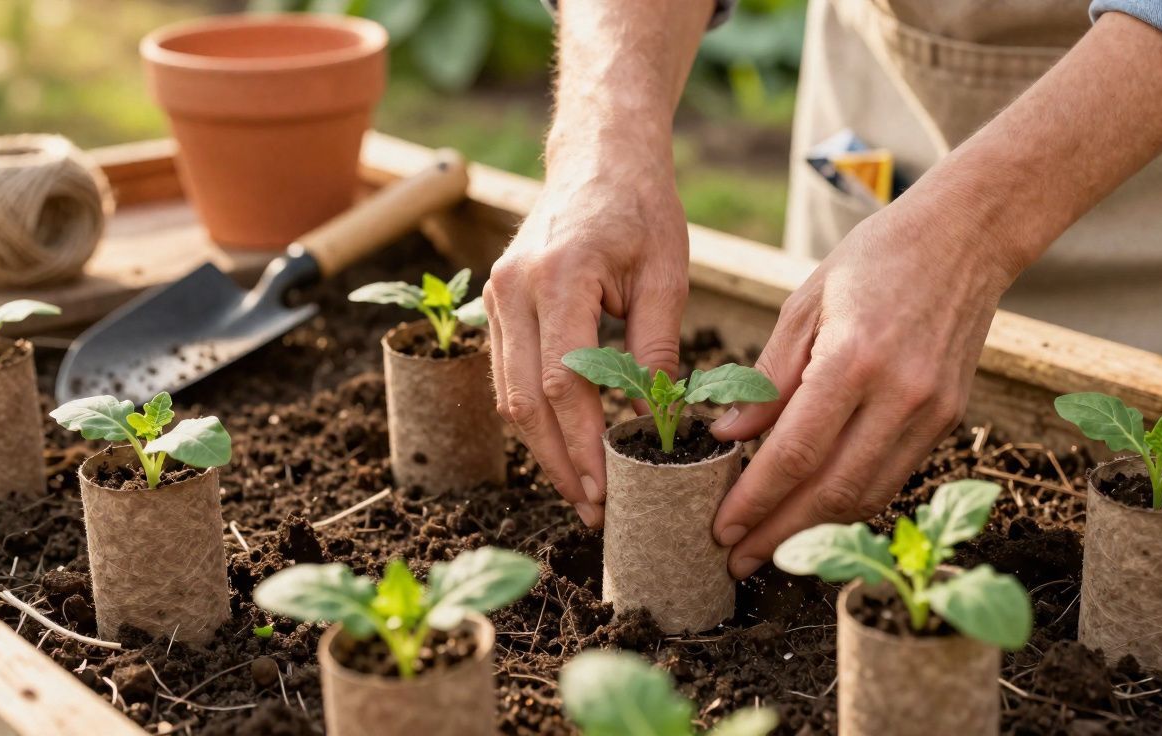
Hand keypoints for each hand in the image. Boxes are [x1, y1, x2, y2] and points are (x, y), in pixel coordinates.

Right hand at [484, 159, 688, 528]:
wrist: (597, 156)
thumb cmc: (641, 208)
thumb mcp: (666, 274)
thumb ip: (655, 349)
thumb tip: (653, 424)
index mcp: (560, 277)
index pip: (564, 383)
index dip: (583, 445)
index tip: (608, 489)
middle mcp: (514, 288)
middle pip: (524, 401)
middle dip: (559, 463)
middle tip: (594, 509)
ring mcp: (497, 295)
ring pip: (508, 394)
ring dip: (542, 448)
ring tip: (580, 490)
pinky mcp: (496, 302)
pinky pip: (507, 373)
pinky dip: (533, 415)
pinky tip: (563, 445)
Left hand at [710, 191, 1027, 578]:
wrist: (965, 237)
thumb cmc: (874, 260)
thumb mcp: (804, 304)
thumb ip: (767, 377)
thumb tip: (728, 436)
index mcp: (852, 361)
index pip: (794, 454)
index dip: (755, 501)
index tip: (722, 529)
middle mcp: (898, 396)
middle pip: (830, 490)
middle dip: (778, 534)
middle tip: (735, 560)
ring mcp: (931, 412)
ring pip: (866, 495)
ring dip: (815, 531)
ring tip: (770, 549)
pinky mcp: (949, 419)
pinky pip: (893, 477)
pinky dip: (852, 502)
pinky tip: (816, 512)